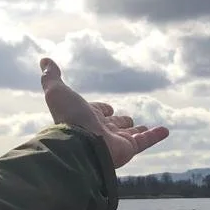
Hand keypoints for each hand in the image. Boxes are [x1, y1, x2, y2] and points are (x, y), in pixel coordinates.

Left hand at [40, 58, 169, 169]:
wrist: (80, 145)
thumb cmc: (69, 118)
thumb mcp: (57, 92)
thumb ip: (51, 77)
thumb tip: (44, 60)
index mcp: (86, 117)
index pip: (97, 112)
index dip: (102, 109)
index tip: (106, 108)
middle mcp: (100, 130)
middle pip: (114, 125)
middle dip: (120, 122)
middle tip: (128, 120)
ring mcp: (115, 141)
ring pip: (130, 134)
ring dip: (138, 131)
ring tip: (146, 128)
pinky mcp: (129, 149)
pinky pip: (145, 141)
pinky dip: (156, 135)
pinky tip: (165, 130)